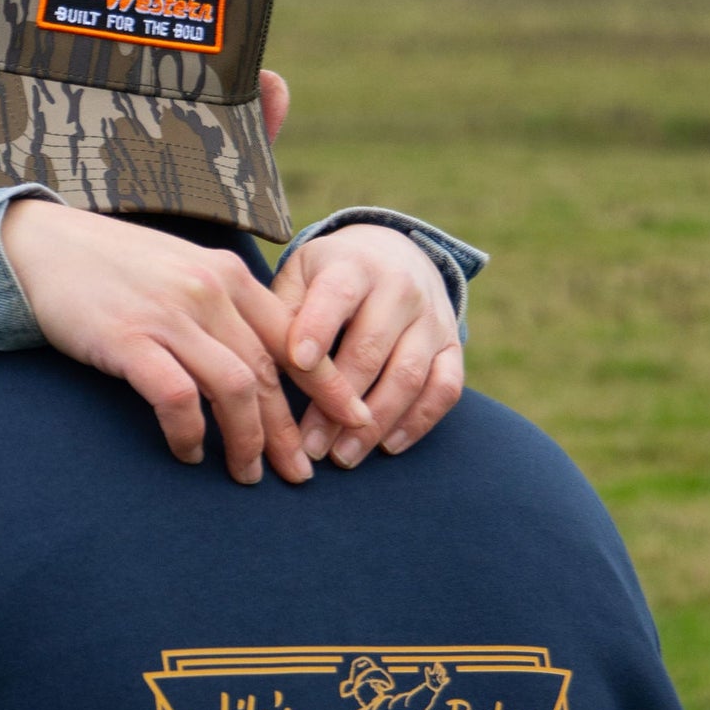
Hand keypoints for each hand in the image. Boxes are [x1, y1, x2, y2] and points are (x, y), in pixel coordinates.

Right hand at [0, 202, 372, 484]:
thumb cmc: (110, 269)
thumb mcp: (180, 273)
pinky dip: (190, 434)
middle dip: (289, 430)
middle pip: (268, 372)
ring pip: (234, 389)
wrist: (41, 247)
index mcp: (228, 276)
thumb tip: (255, 360)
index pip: (295, 337)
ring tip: (245, 475)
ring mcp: (169, 315)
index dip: (329, 385)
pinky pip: (177, 398)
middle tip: (299, 473)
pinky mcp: (128, 340)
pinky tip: (187, 453)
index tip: (355, 418)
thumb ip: (220, 306)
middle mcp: (209, 291)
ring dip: (247, 441)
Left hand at [270, 225, 463, 467]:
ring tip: (342, 456)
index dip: (317, 329)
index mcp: (353, 266)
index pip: (337, 296)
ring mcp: (432, 317)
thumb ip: (281, 313)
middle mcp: (400, 288)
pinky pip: (444, 388)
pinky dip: (419, 421)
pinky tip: (387, 447)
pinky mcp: (451, 344)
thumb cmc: (328, 277)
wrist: (392, 253)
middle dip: (338, 403)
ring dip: (375, 423)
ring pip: (409, 375)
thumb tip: (258, 365)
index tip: (299, 365)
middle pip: (371, 350)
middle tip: (309, 446)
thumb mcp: (299, 275)